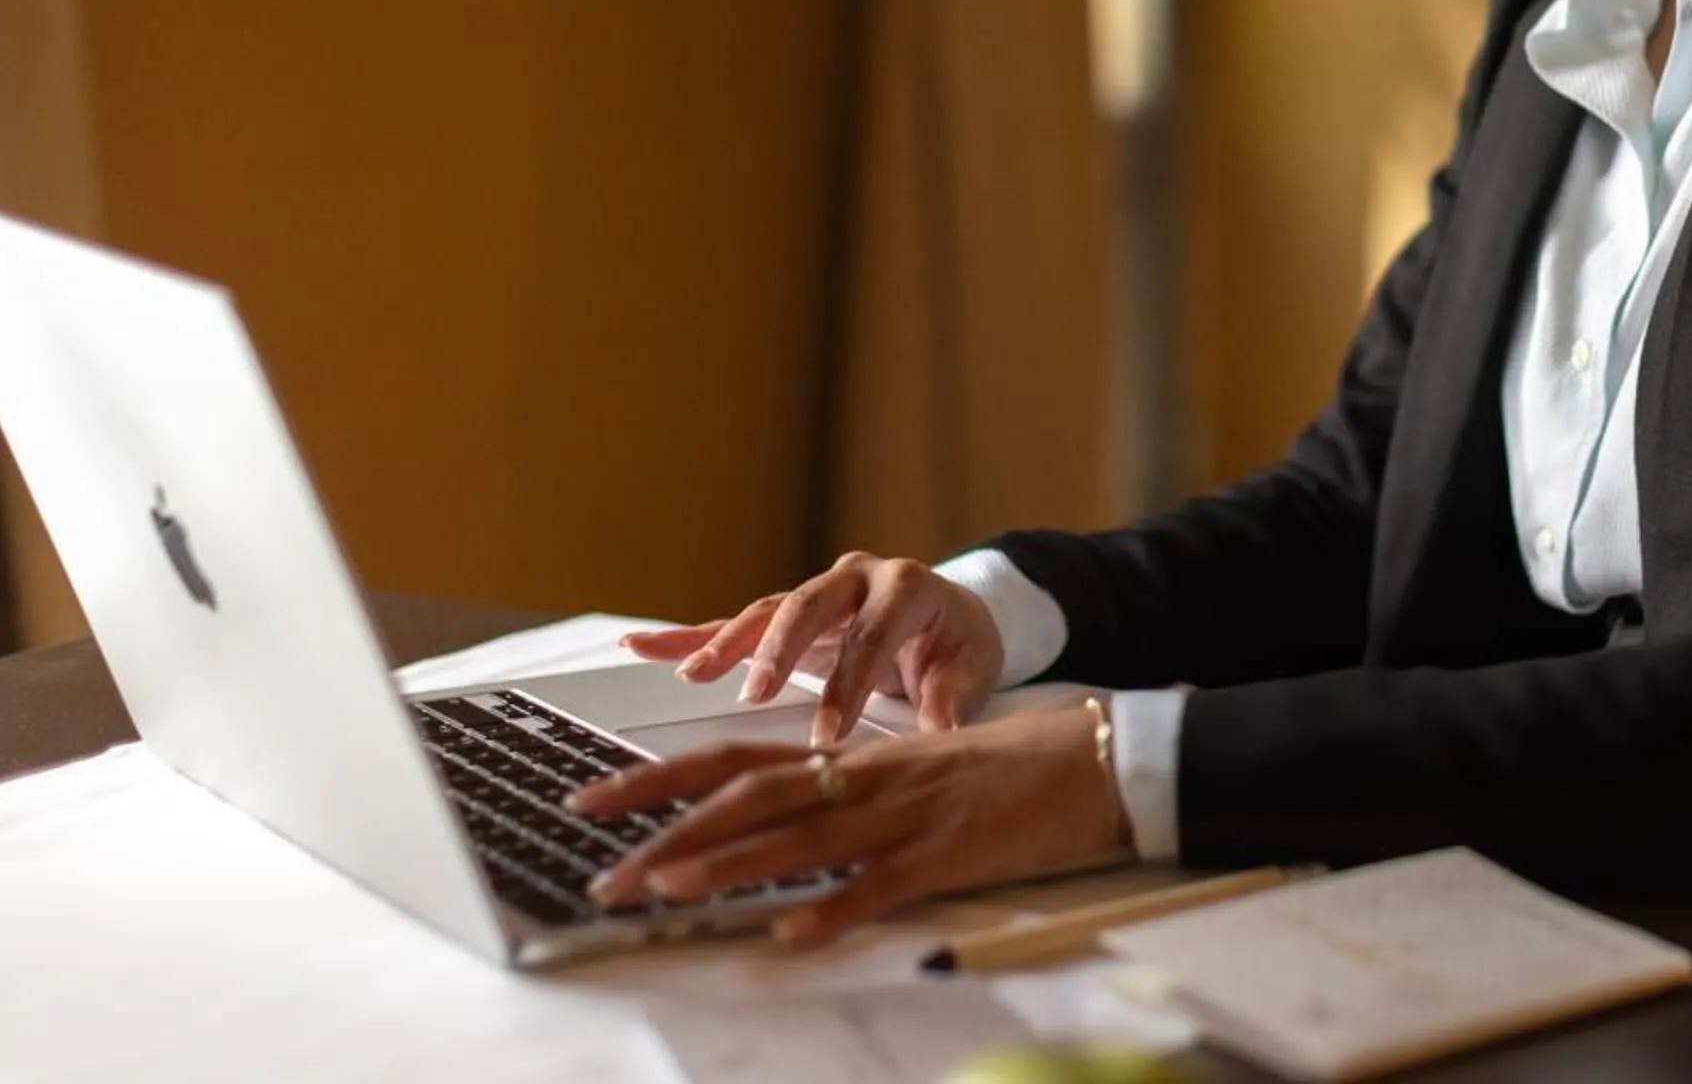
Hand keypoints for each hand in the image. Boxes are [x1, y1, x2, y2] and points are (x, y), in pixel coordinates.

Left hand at [572, 703, 1129, 947]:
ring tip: (664, 888)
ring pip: (802, 833)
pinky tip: (795, 932)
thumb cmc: (1010, 772)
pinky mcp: (952, 853)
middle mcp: (868, 778)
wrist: (1099, 759)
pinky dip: (837, 907)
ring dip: (728, 863)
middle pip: (750, 793)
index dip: (662, 777)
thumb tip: (777, 843)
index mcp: (854, 760)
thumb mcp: (916, 777)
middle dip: (667, 828)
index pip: (740, 759)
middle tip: (601, 867)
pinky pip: (884, 882)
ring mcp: (908, 815)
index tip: (592, 798)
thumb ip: (849, 804)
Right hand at [617, 553, 1005, 744]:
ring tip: (693, 674)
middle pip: (809, 605)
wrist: (954, 616)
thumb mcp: (972, 671)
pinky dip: (693, 636)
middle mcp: (857, 578)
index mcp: (906, 587)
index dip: (851, 684)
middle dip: (780, 649)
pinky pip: (738, 622)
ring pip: (767, 612)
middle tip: (757, 694)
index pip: (873, 636)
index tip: (831, 734)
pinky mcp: (791, 616)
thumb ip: (952, 701)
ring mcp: (819, 592)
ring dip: (728, 642)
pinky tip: (644, 645)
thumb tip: (943, 736)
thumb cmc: (960, 645)